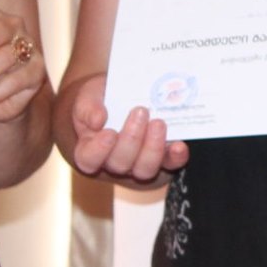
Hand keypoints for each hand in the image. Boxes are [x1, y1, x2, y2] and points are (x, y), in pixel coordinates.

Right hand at [65, 73, 189, 188]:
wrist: (123, 97)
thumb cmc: (102, 100)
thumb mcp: (89, 96)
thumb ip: (87, 107)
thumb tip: (98, 120)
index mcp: (90, 149)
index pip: (88, 159)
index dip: (99, 150)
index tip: (109, 132)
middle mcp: (114, 163)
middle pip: (119, 164)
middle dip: (131, 139)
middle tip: (140, 112)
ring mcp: (139, 165)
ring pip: (145, 170)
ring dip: (153, 148)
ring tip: (158, 123)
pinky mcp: (163, 160)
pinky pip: (170, 165)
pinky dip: (176, 157)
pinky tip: (179, 145)